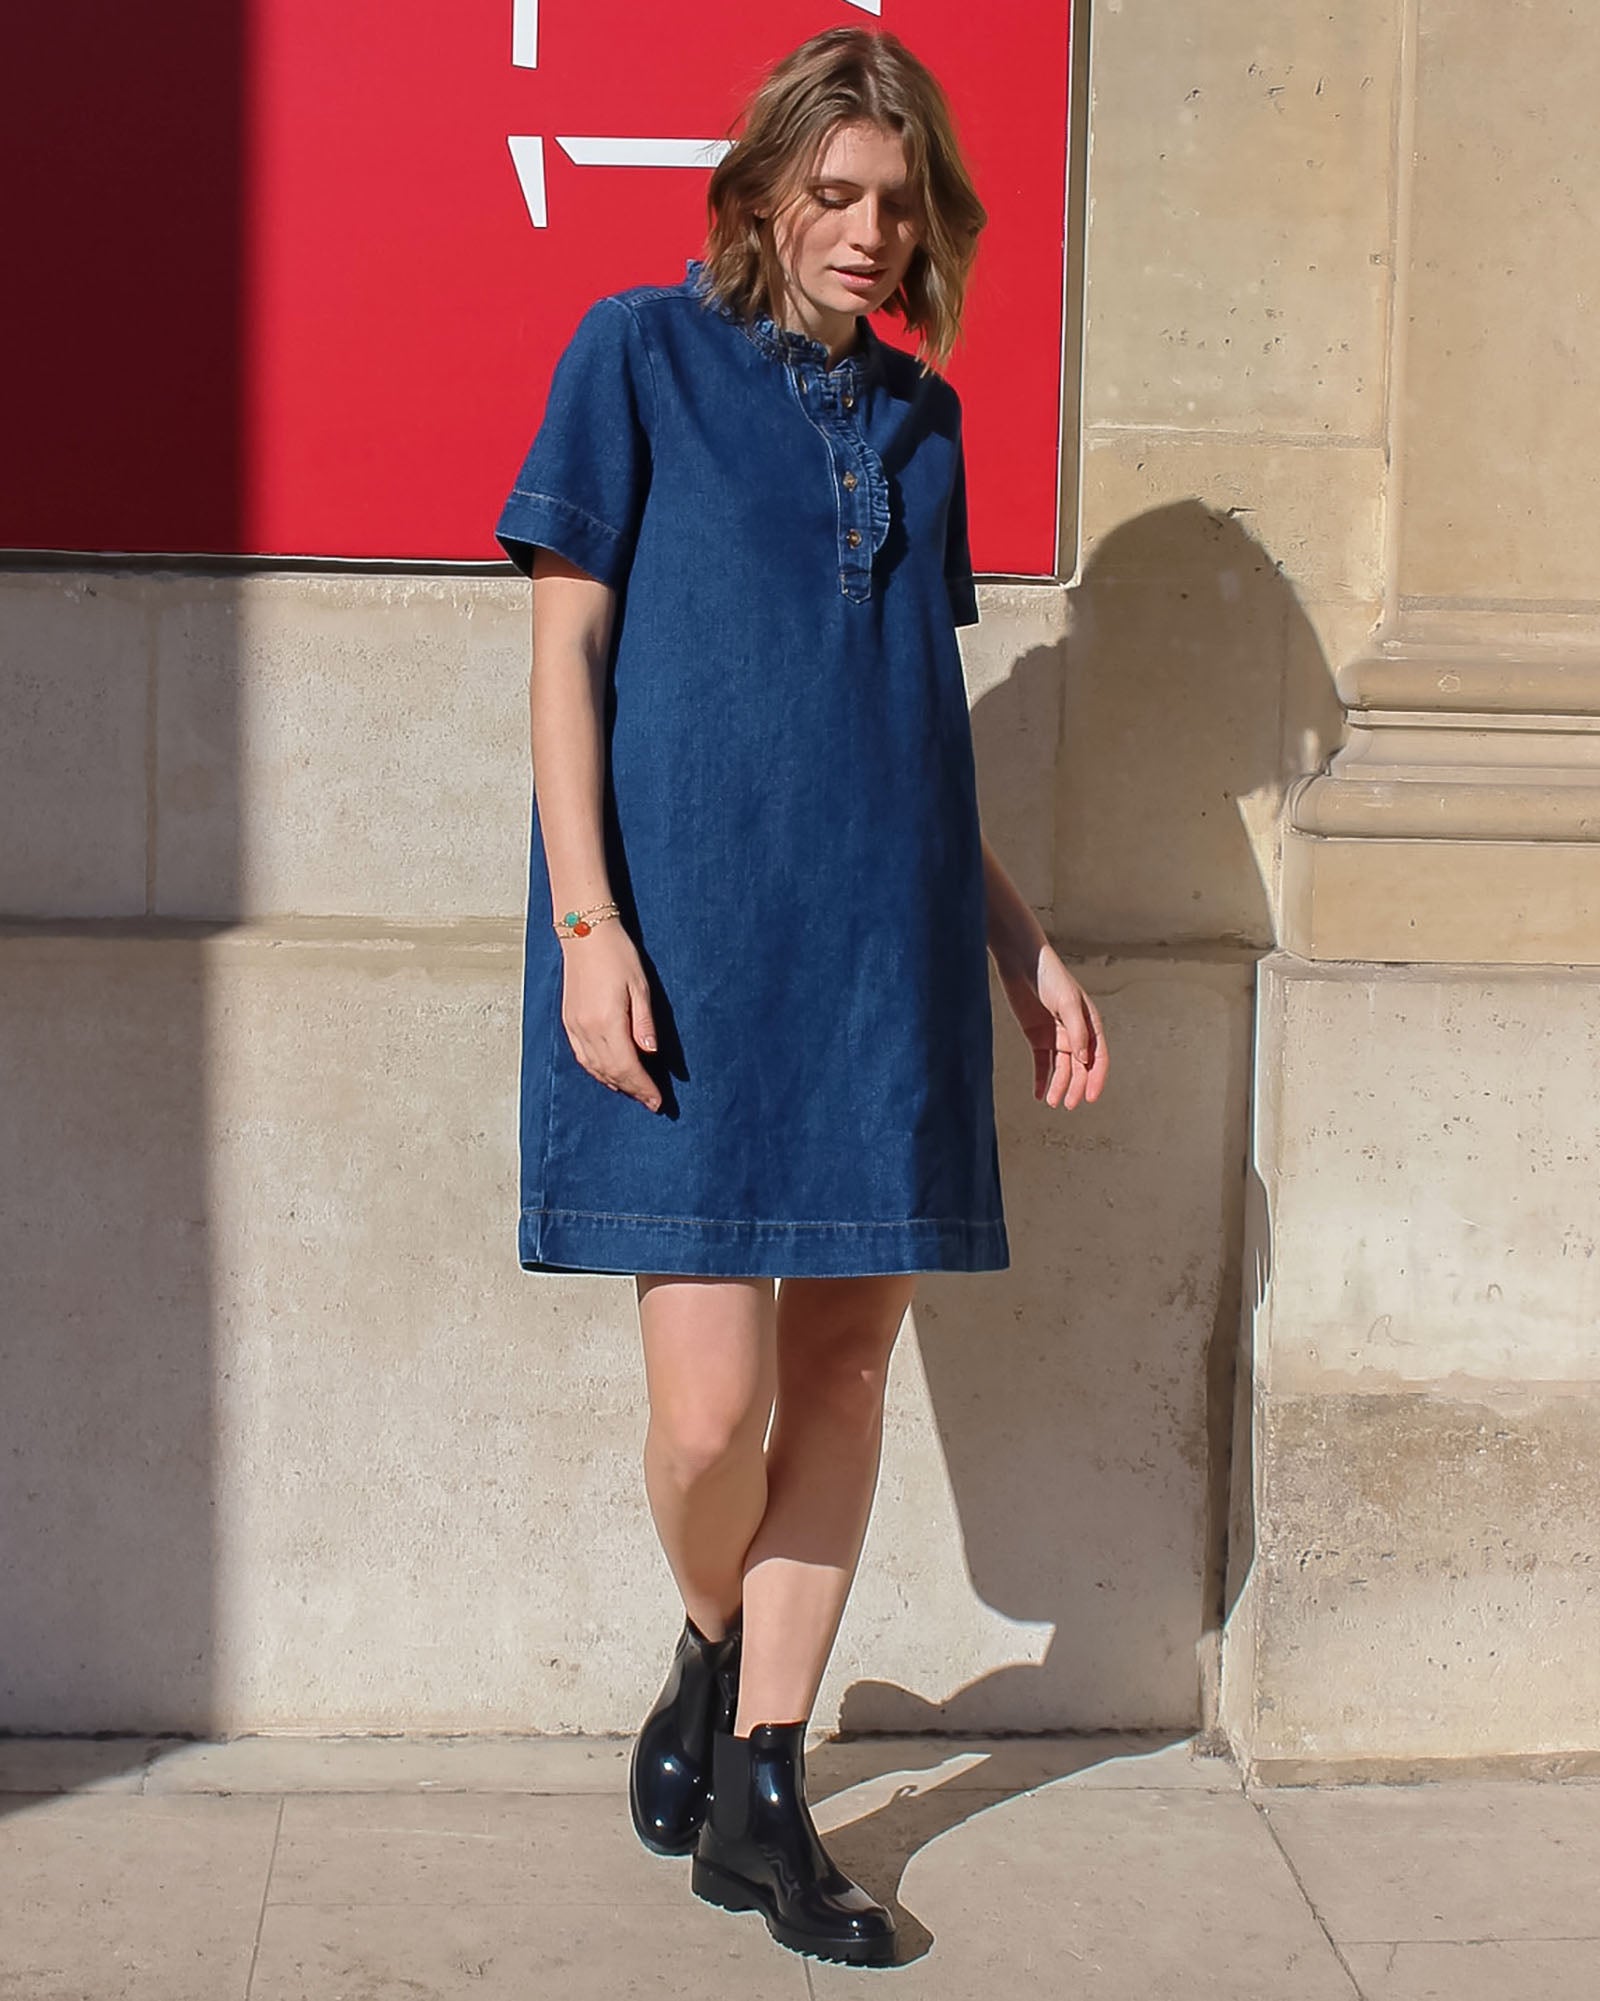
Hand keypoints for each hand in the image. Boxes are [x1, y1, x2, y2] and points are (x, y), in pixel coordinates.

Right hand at [559, 921, 662, 1111]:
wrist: (584, 933)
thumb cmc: (617, 955)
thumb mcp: (640, 987)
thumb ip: (644, 1023)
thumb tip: (651, 1053)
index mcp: (607, 1022)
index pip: (627, 1066)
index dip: (643, 1087)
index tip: (657, 1102)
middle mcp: (587, 1029)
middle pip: (611, 1072)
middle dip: (632, 1090)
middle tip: (651, 1102)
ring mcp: (574, 1026)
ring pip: (594, 1068)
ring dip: (615, 1084)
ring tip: (634, 1093)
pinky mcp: (568, 1021)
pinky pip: (582, 1056)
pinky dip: (596, 1071)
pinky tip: (608, 1076)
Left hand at [996, 941, 1107, 1110]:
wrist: (1022, 963)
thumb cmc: (1050, 978)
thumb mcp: (1067, 1002)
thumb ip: (1077, 1031)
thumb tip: (1084, 1060)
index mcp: (1091, 1024)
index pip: (1098, 1057)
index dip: (1096, 1078)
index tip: (1090, 1098)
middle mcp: (1076, 1033)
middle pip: (1080, 1067)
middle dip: (1076, 1087)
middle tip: (1067, 1104)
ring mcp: (1057, 1036)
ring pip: (1061, 1069)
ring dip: (1059, 1086)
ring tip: (1053, 1102)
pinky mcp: (1038, 1037)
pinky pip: (1042, 1063)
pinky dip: (1042, 1079)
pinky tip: (1039, 1095)